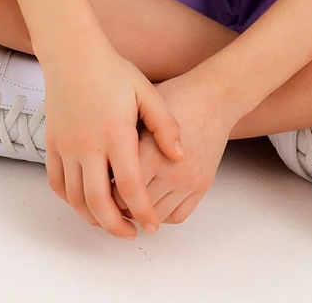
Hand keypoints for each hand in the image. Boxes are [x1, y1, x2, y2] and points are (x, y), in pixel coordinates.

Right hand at [42, 39, 186, 240]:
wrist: (72, 53)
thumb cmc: (113, 70)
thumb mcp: (146, 91)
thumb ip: (165, 125)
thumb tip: (180, 156)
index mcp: (115, 134)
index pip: (130, 186)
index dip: (143, 211)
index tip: (152, 226)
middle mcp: (88, 145)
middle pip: (98, 203)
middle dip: (116, 226)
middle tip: (132, 234)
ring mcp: (66, 146)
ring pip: (75, 199)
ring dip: (93, 218)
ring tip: (111, 222)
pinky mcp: (53, 144)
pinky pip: (57, 184)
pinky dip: (70, 200)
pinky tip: (85, 202)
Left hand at [110, 70, 235, 226]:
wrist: (214, 96)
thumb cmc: (176, 95)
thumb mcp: (142, 107)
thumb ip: (122, 135)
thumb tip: (97, 159)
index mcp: (149, 152)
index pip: (117, 191)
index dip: (104, 190)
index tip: (99, 182)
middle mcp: (170, 172)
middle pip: (133, 208)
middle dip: (118, 204)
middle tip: (110, 194)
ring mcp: (188, 181)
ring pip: (156, 216)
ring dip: (140, 213)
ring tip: (130, 199)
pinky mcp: (202, 186)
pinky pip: (178, 215)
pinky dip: (163, 215)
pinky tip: (153, 200)